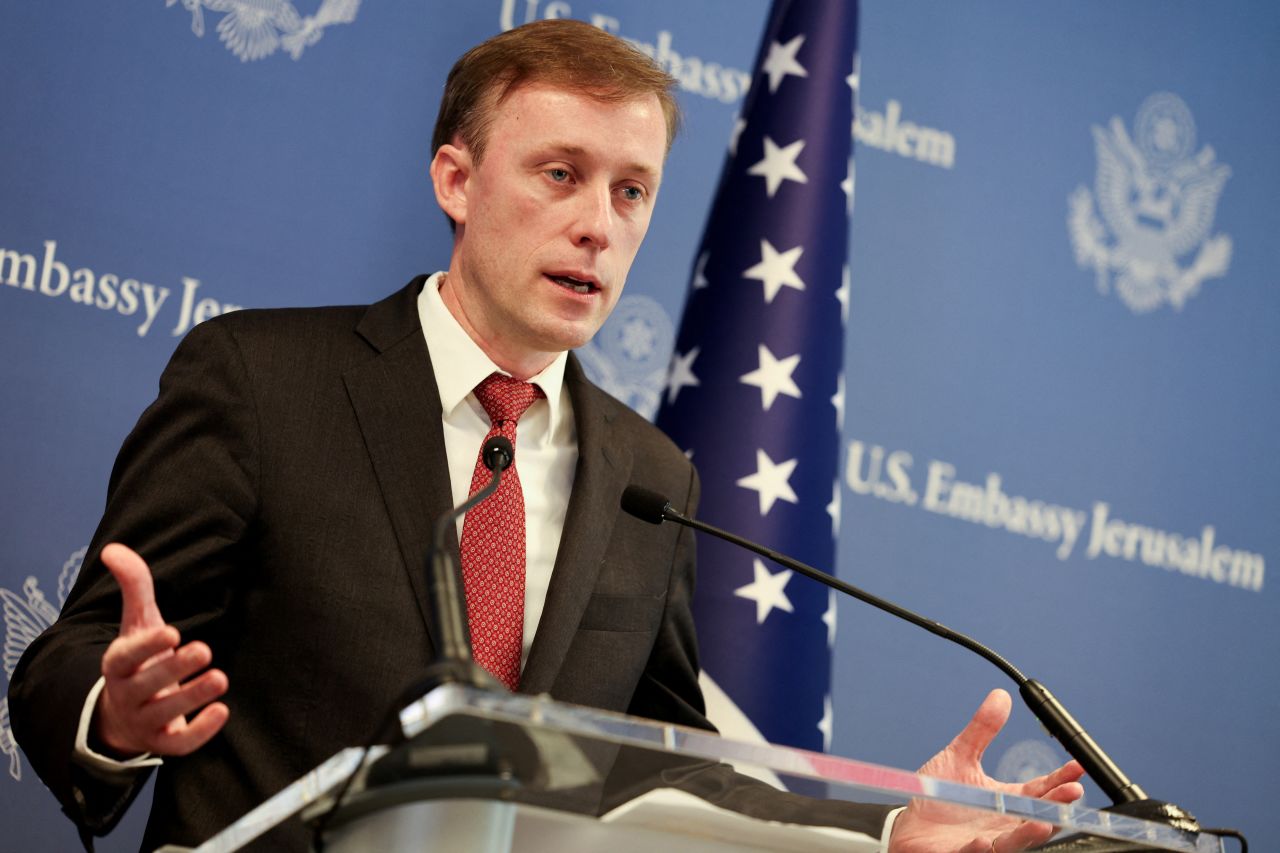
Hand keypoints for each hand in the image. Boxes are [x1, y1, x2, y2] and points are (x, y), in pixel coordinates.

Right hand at [94, 543, 228, 756]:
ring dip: (192, 697)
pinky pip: (179, 744)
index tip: (172, 631)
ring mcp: (144, 721)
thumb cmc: (139, 660)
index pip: (124, 657)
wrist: (124, 716)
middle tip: (204, 648)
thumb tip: (113, 548)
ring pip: (165, 714)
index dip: (145, 646)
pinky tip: (222, 711)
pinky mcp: (163, 743)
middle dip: (174, 669)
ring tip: (220, 677)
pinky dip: (200, 731)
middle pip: (146, 685)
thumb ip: (133, 586)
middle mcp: (127, 695)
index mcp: (117, 665)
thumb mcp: (137, 623)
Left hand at [888, 689, 1084, 852]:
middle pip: (1035, 817)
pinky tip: (984, 841)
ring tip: (1043, 824)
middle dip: (1056, 807)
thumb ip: (982, 731)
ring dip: (1027, 835)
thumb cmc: (938, 796)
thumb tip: (1000, 696)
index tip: (1078, 767)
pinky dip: (980, 849)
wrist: (909, 825)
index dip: (1060, 780)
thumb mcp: (960, 756)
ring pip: (1011, 842)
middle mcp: (1001, 824)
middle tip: (1072, 793)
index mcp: (1005, 800)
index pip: (1040, 791)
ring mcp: (983, 842)